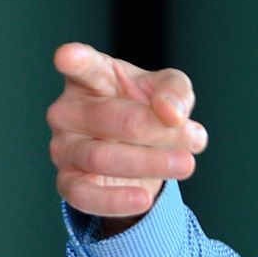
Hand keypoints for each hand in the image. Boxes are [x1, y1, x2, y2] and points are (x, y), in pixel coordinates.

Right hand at [46, 42, 207, 228]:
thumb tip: (171, 113)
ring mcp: (63, 147)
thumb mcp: (170, 92)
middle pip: (109, 117)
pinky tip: (144, 198)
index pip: (81, 66)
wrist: (140, 154)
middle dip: (155, 129)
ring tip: (186, 164)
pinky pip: (84, 195)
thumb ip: (175, 92)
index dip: (75, 60)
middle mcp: (68, 111)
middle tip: (194, 137)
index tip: (67, 56)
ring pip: (99, 157)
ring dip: (148, 162)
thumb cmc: (147, 109)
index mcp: (89, 78)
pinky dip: (115, 200)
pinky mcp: (67, 183)